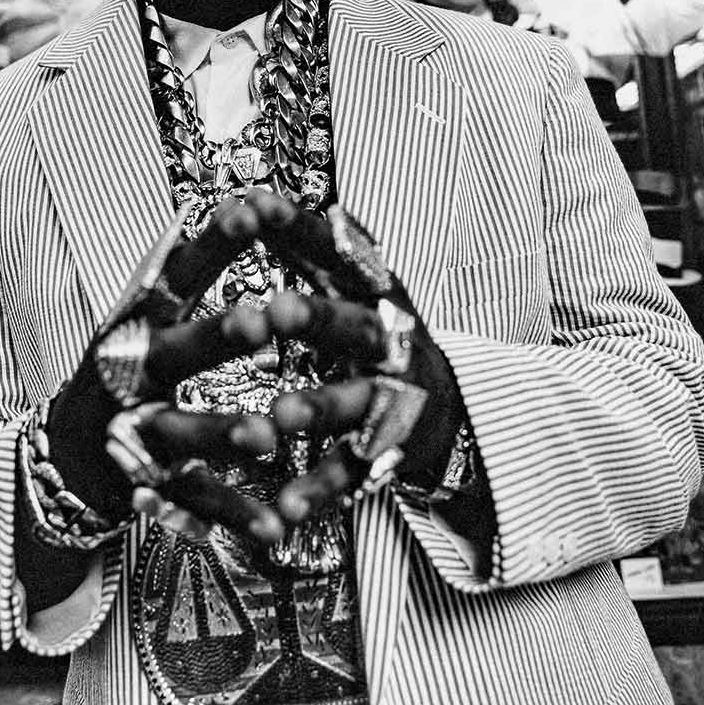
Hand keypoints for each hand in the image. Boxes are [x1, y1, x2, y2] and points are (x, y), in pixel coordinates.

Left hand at [99, 190, 463, 542]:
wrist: (449, 409)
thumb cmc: (378, 336)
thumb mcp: (356, 286)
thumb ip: (311, 249)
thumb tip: (255, 192)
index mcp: (372, 292)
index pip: (335, 250)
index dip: (297, 227)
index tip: (254, 202)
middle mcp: (387, 340)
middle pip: (352, 326)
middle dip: (316, 318)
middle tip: (274, 308)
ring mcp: (388, 397)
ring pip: (352, 402)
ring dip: (318, 406)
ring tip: (283, 414)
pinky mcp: (385, 452)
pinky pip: (349, 474)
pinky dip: (317, 492)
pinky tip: (284, 511)